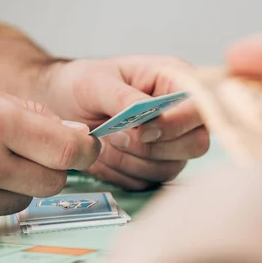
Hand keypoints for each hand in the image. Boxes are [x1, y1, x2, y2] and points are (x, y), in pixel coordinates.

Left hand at [42, 56, 209, 189]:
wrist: (60, 106)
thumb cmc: (81, 84)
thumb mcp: (95, 81)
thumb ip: (124, 98)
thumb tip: (149, 113)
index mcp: (175, 81)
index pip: (201, 107)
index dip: (176, 123)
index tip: (142, 129)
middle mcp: (180, 114)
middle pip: (196, 144)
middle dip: (151, 147)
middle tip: (113, 135)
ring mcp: (171, 144)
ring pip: (169, 168)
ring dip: (130, 160)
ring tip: (102, 140)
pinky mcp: (154, 167)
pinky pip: (147, 182)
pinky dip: (120, 172)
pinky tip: (102, 154)